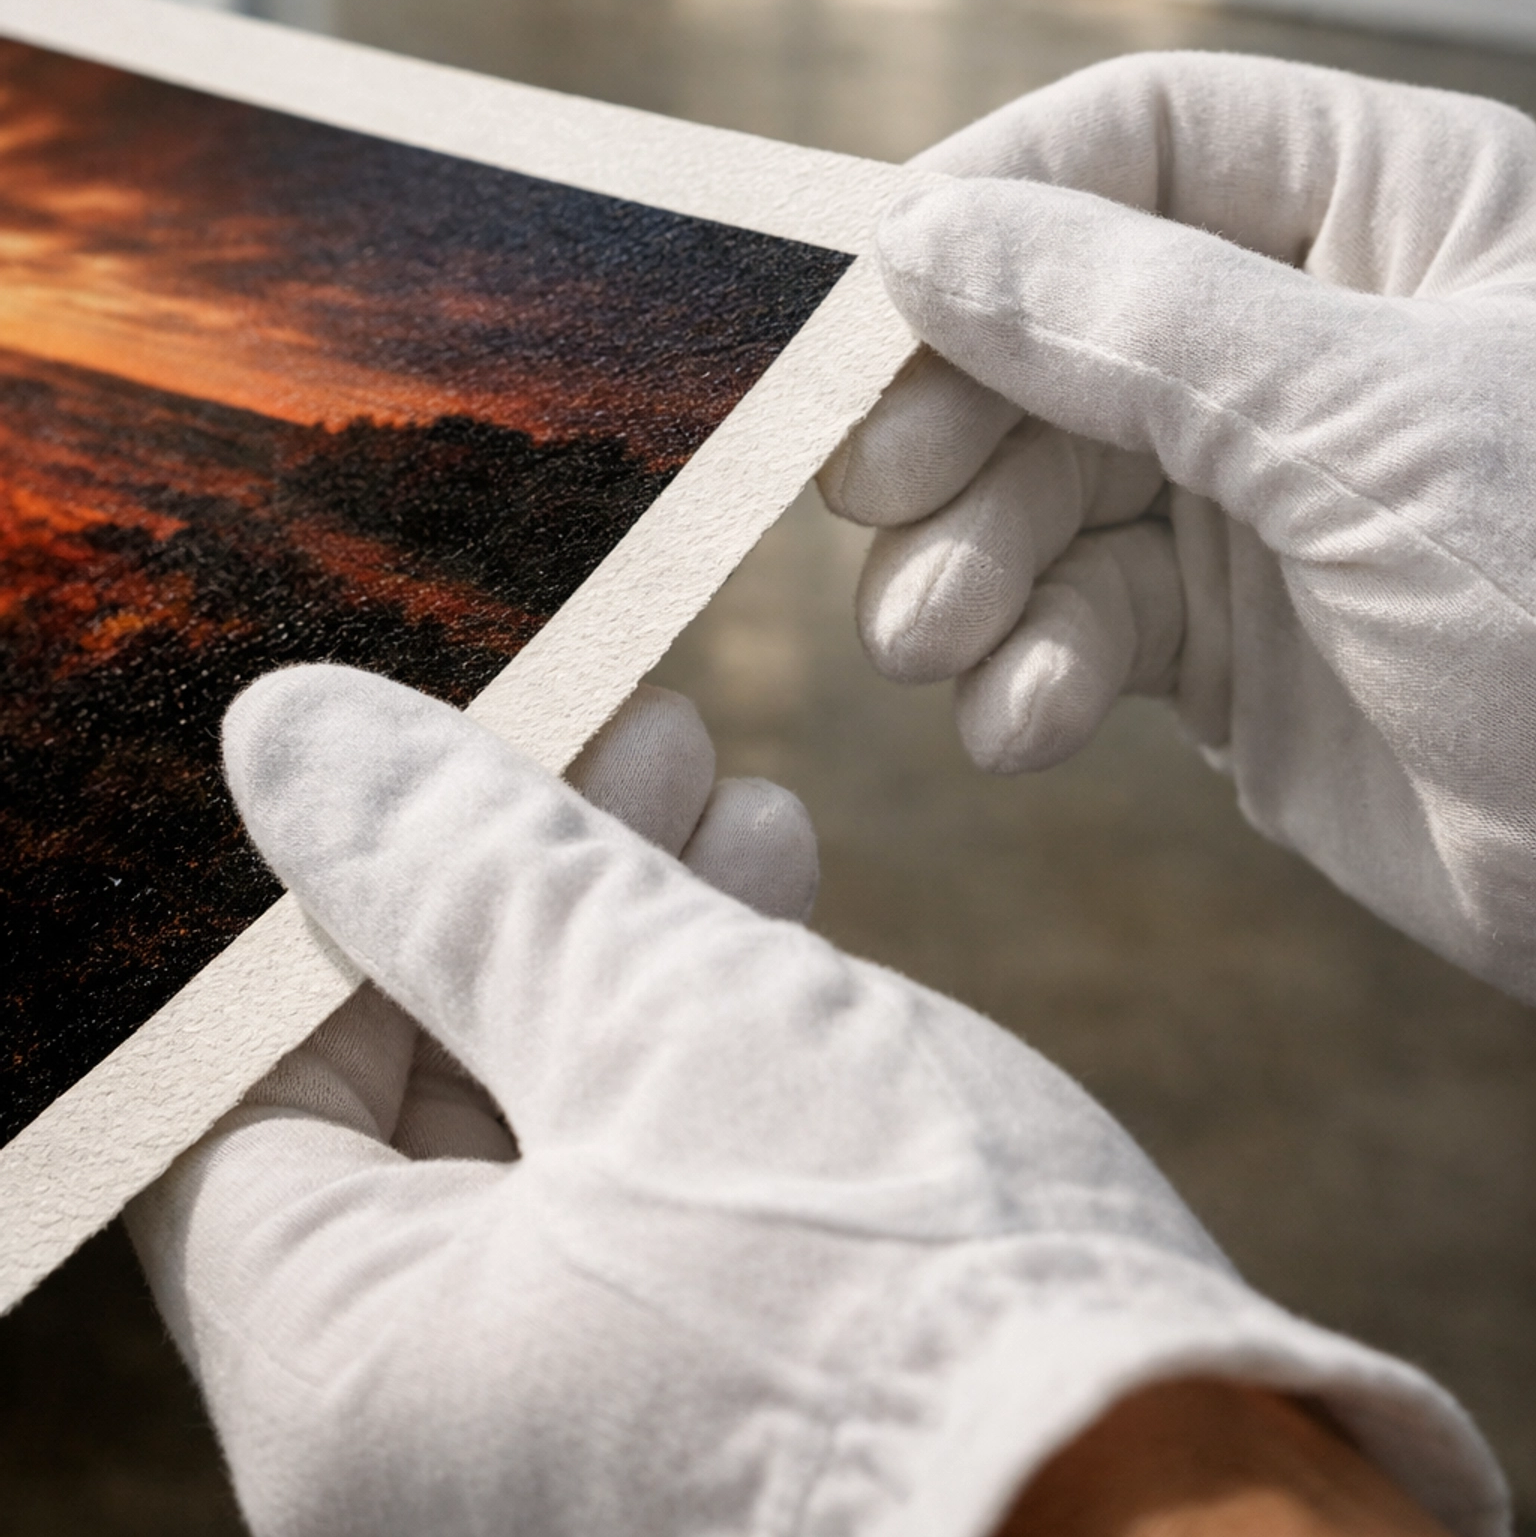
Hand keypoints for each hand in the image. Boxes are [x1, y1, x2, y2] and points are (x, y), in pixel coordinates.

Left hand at [127, 663, 1492, 1536]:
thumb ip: (458, 870)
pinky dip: (695, 1052)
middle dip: (518, 890)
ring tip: (722, 780)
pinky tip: (775, 900)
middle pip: (407, 1105)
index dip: (339, 899)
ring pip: (545, 1139)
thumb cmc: (906, 1297)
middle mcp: (422, 1457)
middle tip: (621, 729)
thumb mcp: (659, 1018)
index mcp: (343, 1390)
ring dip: (623, 940)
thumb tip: (285, 733)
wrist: (1202, 1533)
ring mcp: (569, 1453)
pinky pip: (646, 1212)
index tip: (441, 757)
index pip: (240, 1097)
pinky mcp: (706, 1431)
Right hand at [822, 53, 1535, 1000]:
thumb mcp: (1377, 437)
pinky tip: (1022, 725)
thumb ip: (1140, 323)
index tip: (867, 300)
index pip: (1141, 138)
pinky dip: (1030, 669)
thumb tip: (923, 239)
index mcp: (1398, 210)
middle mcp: (1318, 332)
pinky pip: (1085, 619)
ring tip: (930, 644)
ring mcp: (1274, 489)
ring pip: (1048, 479)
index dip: (993, 201)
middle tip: (876, 496)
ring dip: (969, 563)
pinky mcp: (1240, 638)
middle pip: (1062, 314)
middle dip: (961, 416)